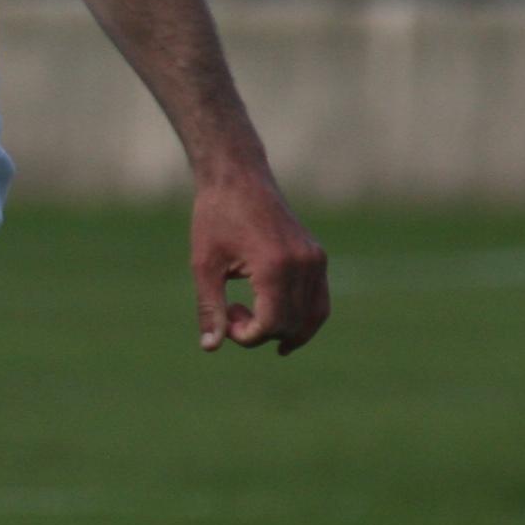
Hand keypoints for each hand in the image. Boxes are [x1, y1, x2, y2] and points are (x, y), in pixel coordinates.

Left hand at [191, 172, 328, 353]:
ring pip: (312, 317)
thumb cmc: (216, 216)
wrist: (238, 177)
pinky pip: (319, 301)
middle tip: (231, 309)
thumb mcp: (204, 265)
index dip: (247, 335)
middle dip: (260, 330)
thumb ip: (210, 308)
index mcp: (275, 266)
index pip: (272, 323)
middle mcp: (303, 264)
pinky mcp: (317, 256)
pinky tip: (282, 329)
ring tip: (253, 321)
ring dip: (284, 329)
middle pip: (291, 324)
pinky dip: (304, 318)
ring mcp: (315, 260)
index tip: (226, 319)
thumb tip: (210, 347)